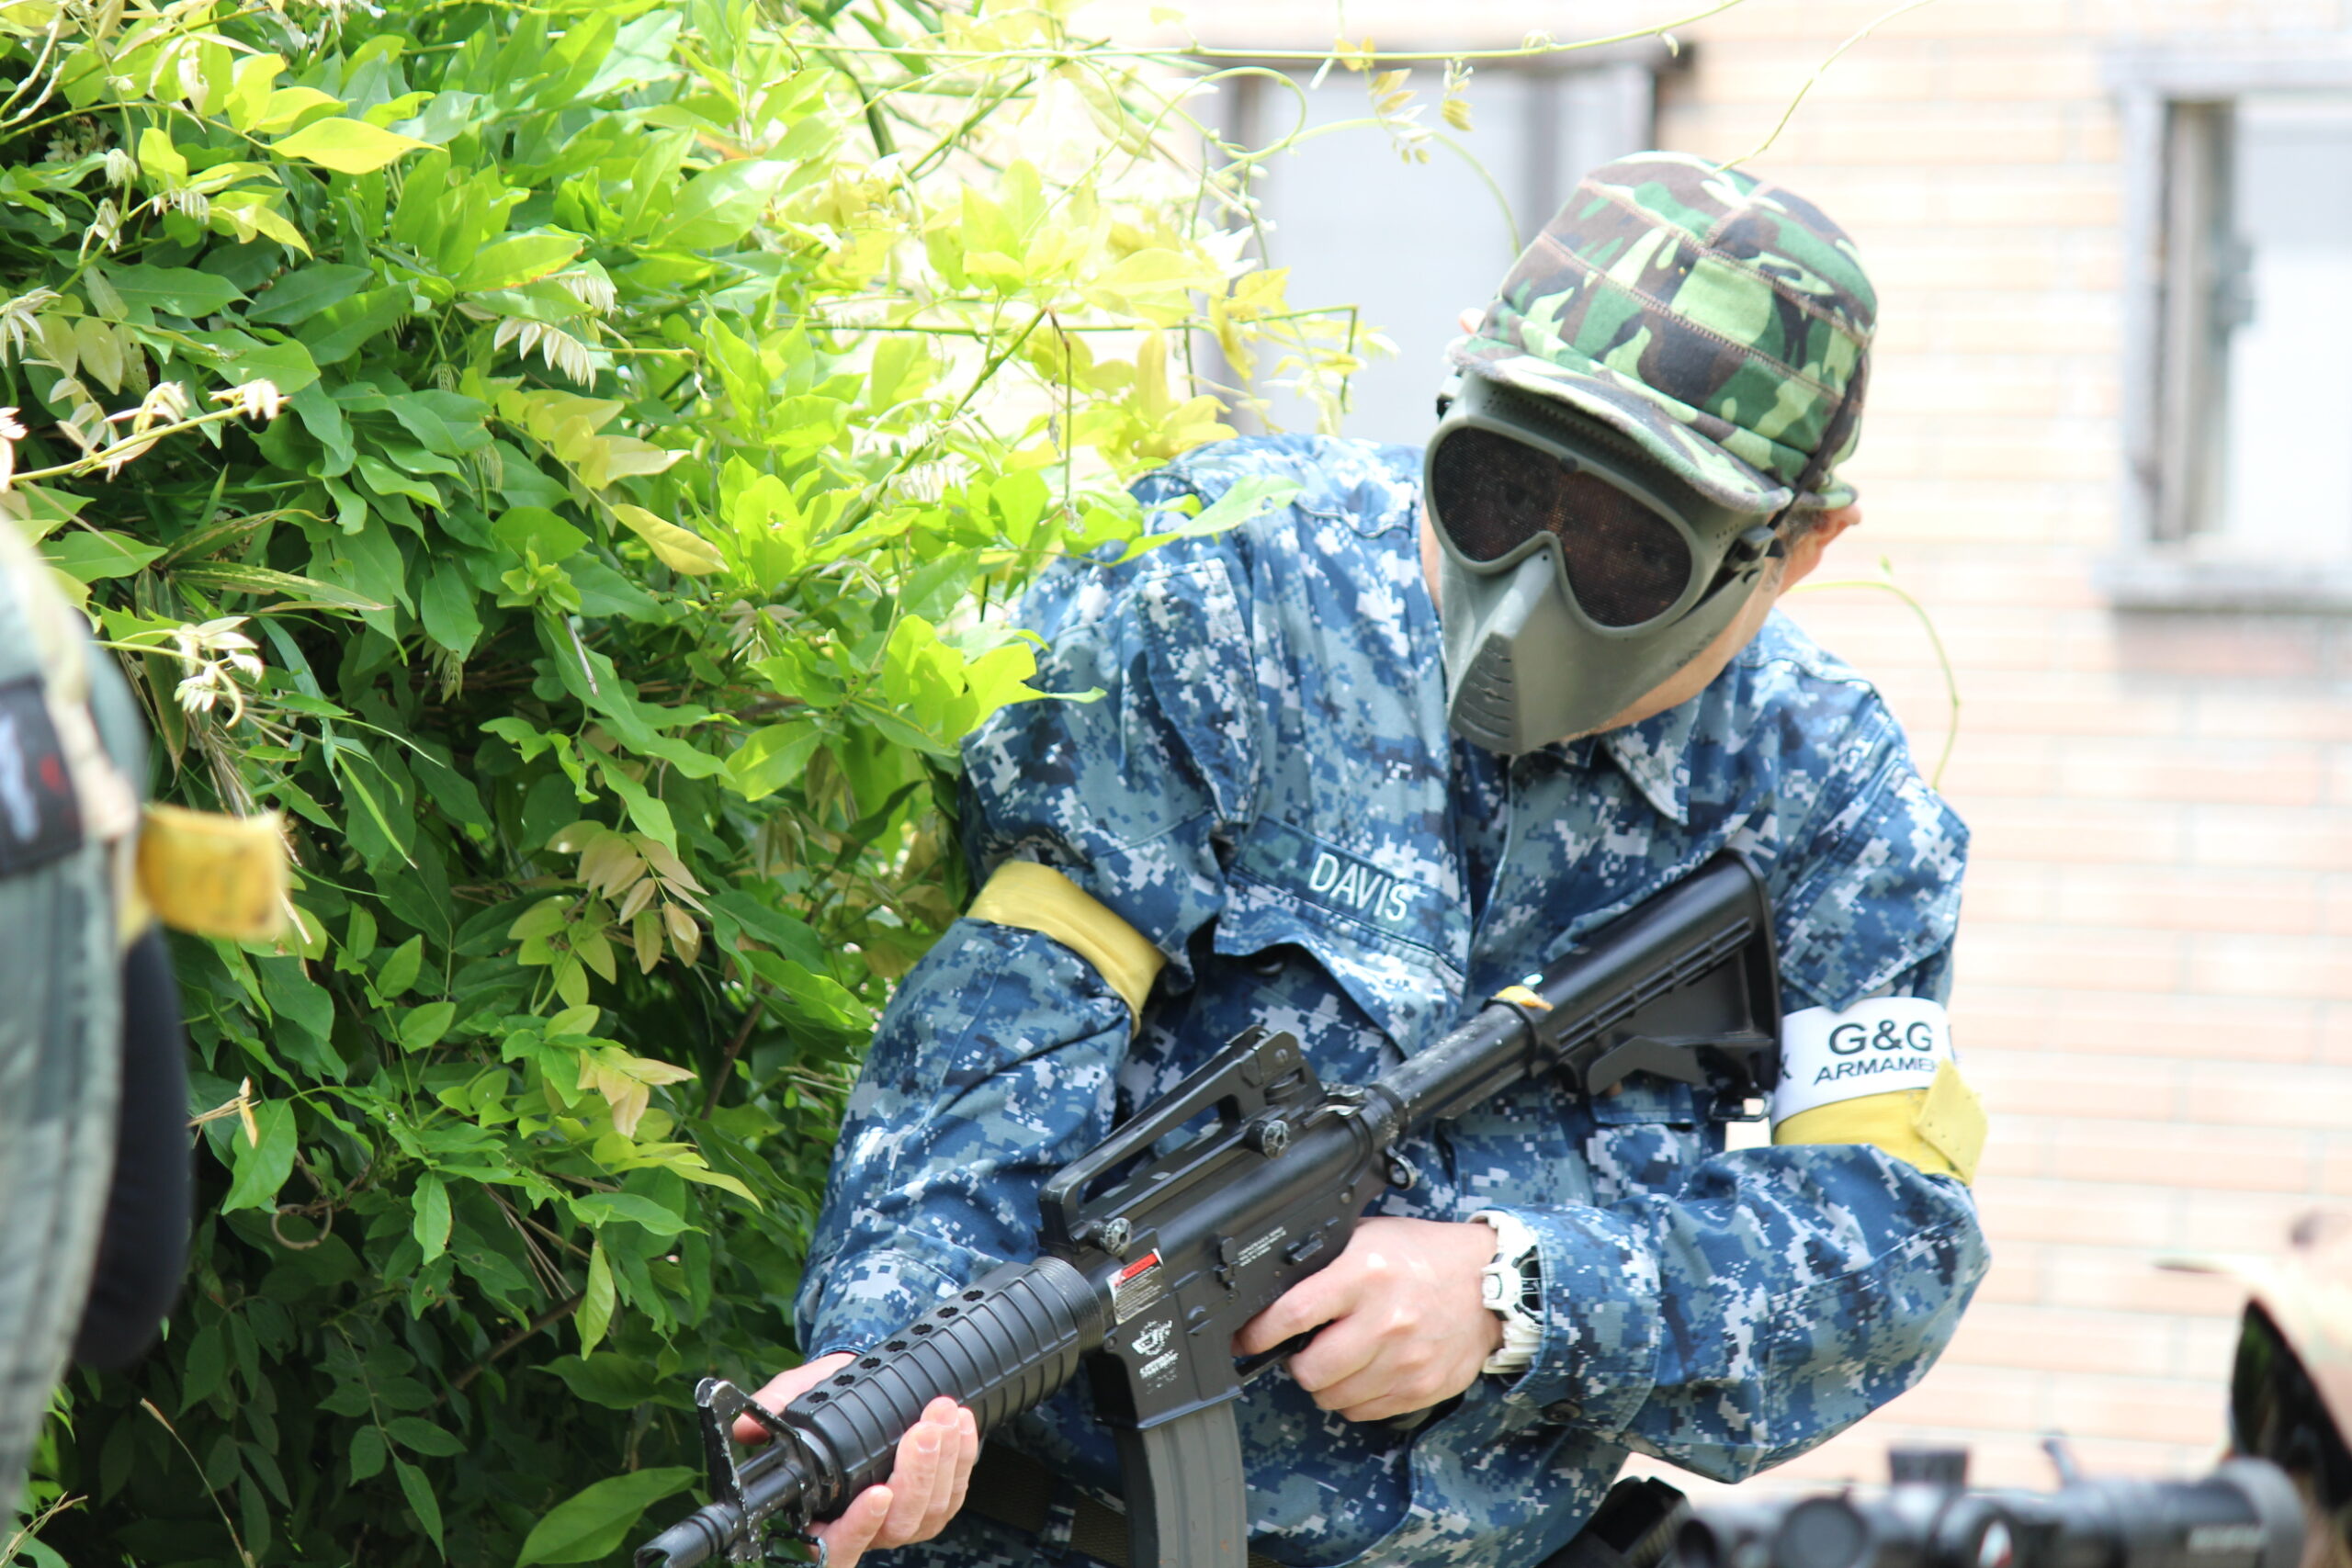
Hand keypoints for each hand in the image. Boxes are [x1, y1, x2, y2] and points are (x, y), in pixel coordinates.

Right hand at [735, 1352, 978, 1566]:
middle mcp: (863, 1526)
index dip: (858, 1529)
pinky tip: (961, 1425)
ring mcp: (901, 1520)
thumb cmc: (825, 1398)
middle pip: (896, 1526)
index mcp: (820, 1515)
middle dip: (916, 1477)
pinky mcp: (934, 1505)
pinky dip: (963, 1459)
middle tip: (923, 1430)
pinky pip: (955, 1494)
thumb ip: (774, 1408)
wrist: (860, 1385)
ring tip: (942, 1414)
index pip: (835, 1546)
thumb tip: (745, 1427)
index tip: (878, 1493)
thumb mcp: (794, 1395)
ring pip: (931, 1512)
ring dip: (944, 1463)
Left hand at [1233, 1216, 1504, 1422]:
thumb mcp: (1370, 1237)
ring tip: (1334, 1360)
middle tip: (1300, 1349)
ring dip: (1323, 1383)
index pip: (1292, 1315)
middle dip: (1294, 1363)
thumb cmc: (1424, 1256)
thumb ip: (1325, 1259)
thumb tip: (1274, 1283)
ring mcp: (1404, 1360)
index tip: (1246, 1339)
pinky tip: (1361, 1373)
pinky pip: (1363, 1411)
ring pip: (1332, 1397)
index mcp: (1364, 1275)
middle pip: (1309, 1370)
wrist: (1490, 1284)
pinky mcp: (1420, 1387)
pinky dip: (1352, 1398)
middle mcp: (1384, 1321)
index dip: (1258, 1333)